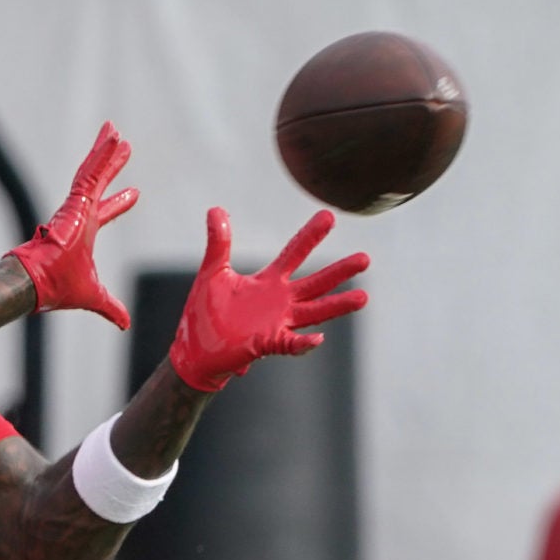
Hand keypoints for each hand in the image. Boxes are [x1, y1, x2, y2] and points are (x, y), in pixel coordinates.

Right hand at [8, 123, 140, 328]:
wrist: (37, 285)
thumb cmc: (59, 289)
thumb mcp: (95, 297)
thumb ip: (111, 308)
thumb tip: (125, 324)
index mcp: (84, 233)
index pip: (105, 212)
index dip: (119, 203)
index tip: (134, 194)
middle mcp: (79, 216)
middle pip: (99, 182)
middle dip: (110, 165)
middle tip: (123, 146)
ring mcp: (75, 207)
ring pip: (94, 171)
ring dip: (106, 151)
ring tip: (117, 132)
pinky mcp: (74, 202)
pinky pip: (91, 171)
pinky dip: (103, 155)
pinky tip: (114, 138)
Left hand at [167, 208, 369, 391]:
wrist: (193, 349)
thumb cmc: (205, 313)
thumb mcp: (213, 272)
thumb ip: (219, 242)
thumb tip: (216, 210)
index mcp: (268, 281)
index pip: (295, 253)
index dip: (311, 235)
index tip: (329, 216)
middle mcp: (279, 301)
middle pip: (316, 283)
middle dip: (339, 271)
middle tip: (366, 259)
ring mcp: (276, 323)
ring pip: (313, 313)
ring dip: (337, 305)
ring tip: (362, 298)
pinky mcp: (267, 343)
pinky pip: (290, 344)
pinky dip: (303, 343)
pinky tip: (318, 338)